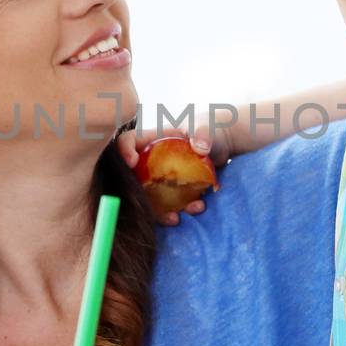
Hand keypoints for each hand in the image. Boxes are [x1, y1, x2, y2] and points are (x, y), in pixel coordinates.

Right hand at [113, 124, 230, 225]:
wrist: (222, 146)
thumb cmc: (211, 129)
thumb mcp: (208, 127)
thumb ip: (204, 133)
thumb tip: (200, 148)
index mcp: (153, 139)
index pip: (128, 140)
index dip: (124, 150)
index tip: (132, 162)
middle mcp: (151, 160)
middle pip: (133, 177)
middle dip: (138, 194)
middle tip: (148, 204)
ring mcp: (160, 177)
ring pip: (150, 197)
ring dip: (160, 212)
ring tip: (176, 218)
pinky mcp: (172, 191)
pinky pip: (169, 206)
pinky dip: (179, 211)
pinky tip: (197, 207)